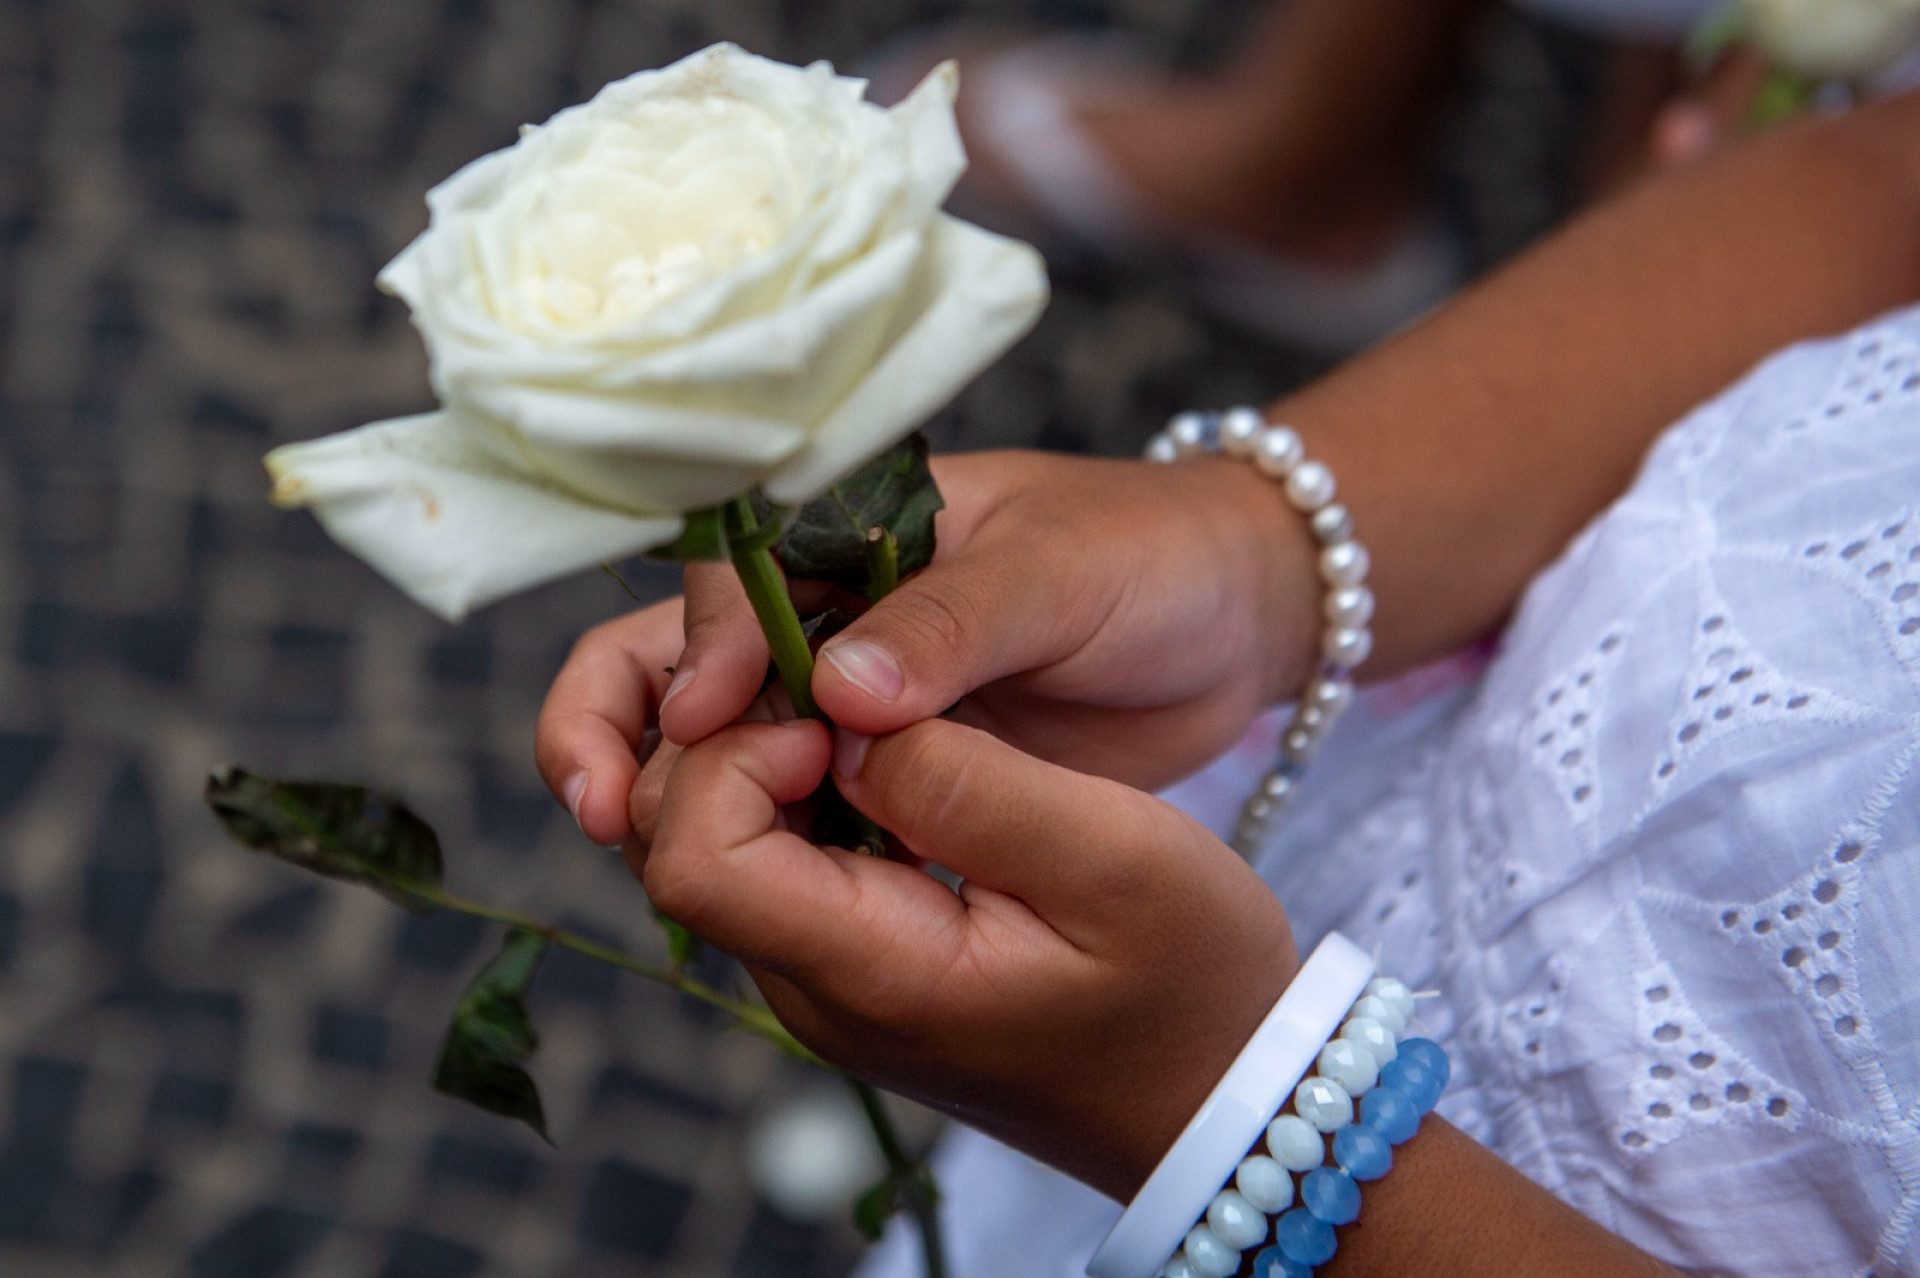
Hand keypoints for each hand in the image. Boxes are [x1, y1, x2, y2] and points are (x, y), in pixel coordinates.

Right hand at [536, 449, 1320, 846]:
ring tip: (645, 857)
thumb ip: (951, 623)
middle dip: (623, 723)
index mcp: (850, 523)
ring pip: (716, 739)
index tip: (711, 721)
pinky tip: (740, 894)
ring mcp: (848, 691)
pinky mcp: (885, 765)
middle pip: (677, 655)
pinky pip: (794, 803)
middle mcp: (826, 606)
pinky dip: (756, 843)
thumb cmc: (1151, 560)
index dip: (705, 651)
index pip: (732, 580)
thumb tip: (836, 689)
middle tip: (605, 808)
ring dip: (673, 793)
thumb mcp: (1061, 575)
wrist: (1237, 621)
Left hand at [642, 715, 1298, 1199]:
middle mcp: (816, 988)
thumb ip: (965, 784)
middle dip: (731, 734)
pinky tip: (884, 751)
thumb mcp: (1112, 858)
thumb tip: (845, 717)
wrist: (1219, 1089)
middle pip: (677, 842)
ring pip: (711, 843)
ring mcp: (827, 981)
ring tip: (874, 710)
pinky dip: (796, 786)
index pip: (694, 857)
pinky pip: (770, 859)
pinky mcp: (854, 962)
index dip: (736, 750)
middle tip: (853, 684)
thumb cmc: (1191, 981)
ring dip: (761, 752)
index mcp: (869, 972)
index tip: (845, 712)